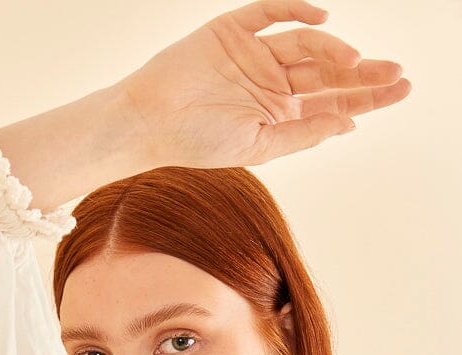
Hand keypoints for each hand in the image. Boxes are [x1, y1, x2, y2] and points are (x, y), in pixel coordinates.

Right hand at [117, 0, 410, 167]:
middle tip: (396, 74)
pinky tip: (322, 18)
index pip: (332, 100)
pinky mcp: (233, 30)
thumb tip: (346, 123)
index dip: (367, 96)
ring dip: (335, 49)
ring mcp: (254, 54)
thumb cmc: (195, 142)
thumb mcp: (257, 148)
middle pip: (328, 71)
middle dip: (363, 73)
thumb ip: (301, 134)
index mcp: (279, 113)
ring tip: (357, 63)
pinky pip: (270, 13)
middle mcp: (272, 81)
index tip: (400, 90)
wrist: (147, 123)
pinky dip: (296, 9)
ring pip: (307, 44)